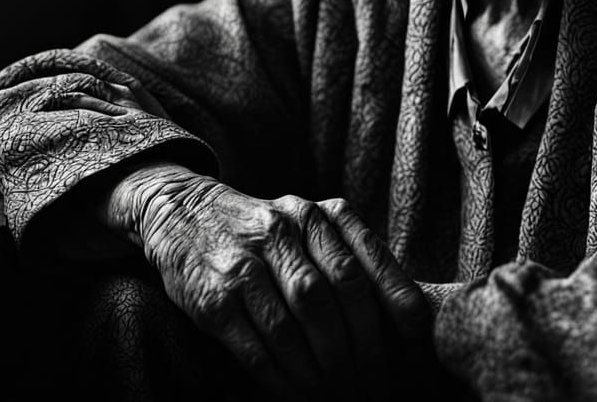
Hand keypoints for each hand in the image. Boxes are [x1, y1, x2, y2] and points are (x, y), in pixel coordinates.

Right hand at [108, 163, 430, 399]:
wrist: (183, 212)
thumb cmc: (265, 231)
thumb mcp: (308, 224)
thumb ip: (349, 254)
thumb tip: (402, 314)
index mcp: (316, 214)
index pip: (365, 260)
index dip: (394, 302)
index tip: (413, 339)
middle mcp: (283, 229)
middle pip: (331, 298)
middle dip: (359, 350)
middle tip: (373, 384)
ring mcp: (245, 262)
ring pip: (294, 327)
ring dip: (320, 371)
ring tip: (335, 392)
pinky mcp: (214, 295)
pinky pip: (256, 348)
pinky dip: (280, 378)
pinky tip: (294, 390)